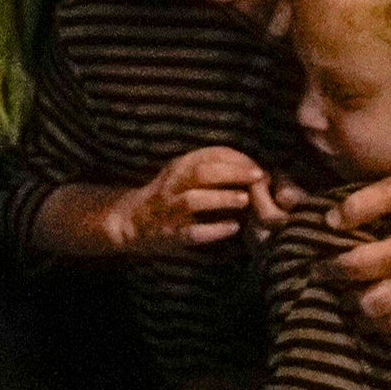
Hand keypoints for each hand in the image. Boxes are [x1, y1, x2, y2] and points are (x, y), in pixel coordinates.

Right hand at [84, 145, 303, 256]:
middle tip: (259, 178)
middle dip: (233, 173)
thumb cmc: (168, 196)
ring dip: (222, 199)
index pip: (209, 154)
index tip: (257, 167)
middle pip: (202, 173)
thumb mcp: (183, 174)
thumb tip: (253, 168)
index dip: (237, 158)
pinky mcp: (170, 235)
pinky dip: (214, 230)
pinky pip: (192, 232)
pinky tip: (233, 228)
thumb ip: (211, 168)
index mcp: (178, 167)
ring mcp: (169, 211)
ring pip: (193, 200)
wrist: (131, 221)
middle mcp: (171, 186)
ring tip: (245, 200)